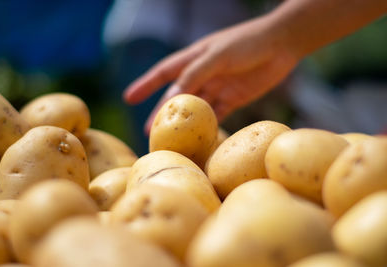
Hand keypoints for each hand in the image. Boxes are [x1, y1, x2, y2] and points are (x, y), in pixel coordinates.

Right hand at [123, 15, 298, 133]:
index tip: (128, 98)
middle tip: (149, 132)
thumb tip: (172, 97)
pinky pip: (217, 116)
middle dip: (162, 113)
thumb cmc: (247, 43)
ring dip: (183, 124)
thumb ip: (195, 74)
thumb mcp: (218, 55)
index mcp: (194, 59)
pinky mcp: (234, 98)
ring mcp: (218, 87)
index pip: (164, 73)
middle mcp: (203, 74)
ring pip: (195, 110)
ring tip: (170, 140)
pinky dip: (208, 128)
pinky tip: (199, 140)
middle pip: (177, 97)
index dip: (145, 85)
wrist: (282, 44)